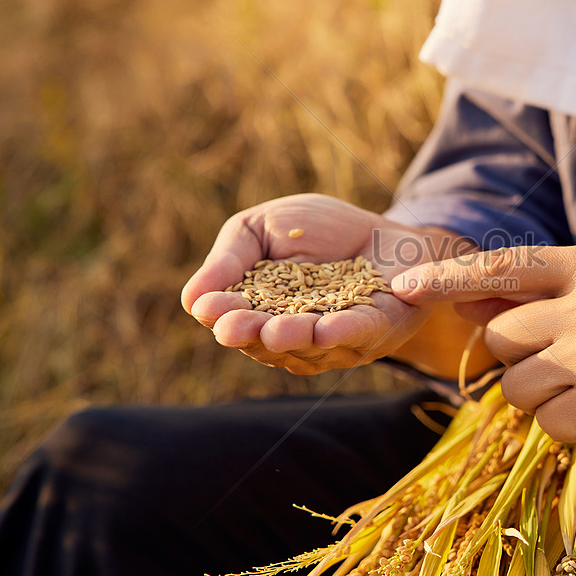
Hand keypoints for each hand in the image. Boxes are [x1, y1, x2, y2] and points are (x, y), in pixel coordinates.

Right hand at [182, 194, 469, 373]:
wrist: (386, 230)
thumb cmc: (318, 231)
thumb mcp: (263, 229)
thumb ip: (231, 258)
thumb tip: (190, 299)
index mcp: (258, 312)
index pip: (233, 319)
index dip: (222, 315)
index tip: (210, 306)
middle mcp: (292, 337)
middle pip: (265, 343)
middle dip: (250, 334)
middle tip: (233, 327)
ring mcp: (334, 343)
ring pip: (310, 347)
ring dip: (294, 338)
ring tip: (275, 330)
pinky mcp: (377, 332)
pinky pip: (359, 335)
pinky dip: (343, 333)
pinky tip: (326, 329)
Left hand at [392, 245, 575, 463]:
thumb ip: (541, 296)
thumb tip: (463, 300)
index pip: (502, 266)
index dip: (447, 278)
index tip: (402, 285)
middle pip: (500, 337)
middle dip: (516, 360)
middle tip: (567, 365)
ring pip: (515, 387)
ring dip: (542, 398)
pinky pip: (547, 423)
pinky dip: (569, 427)